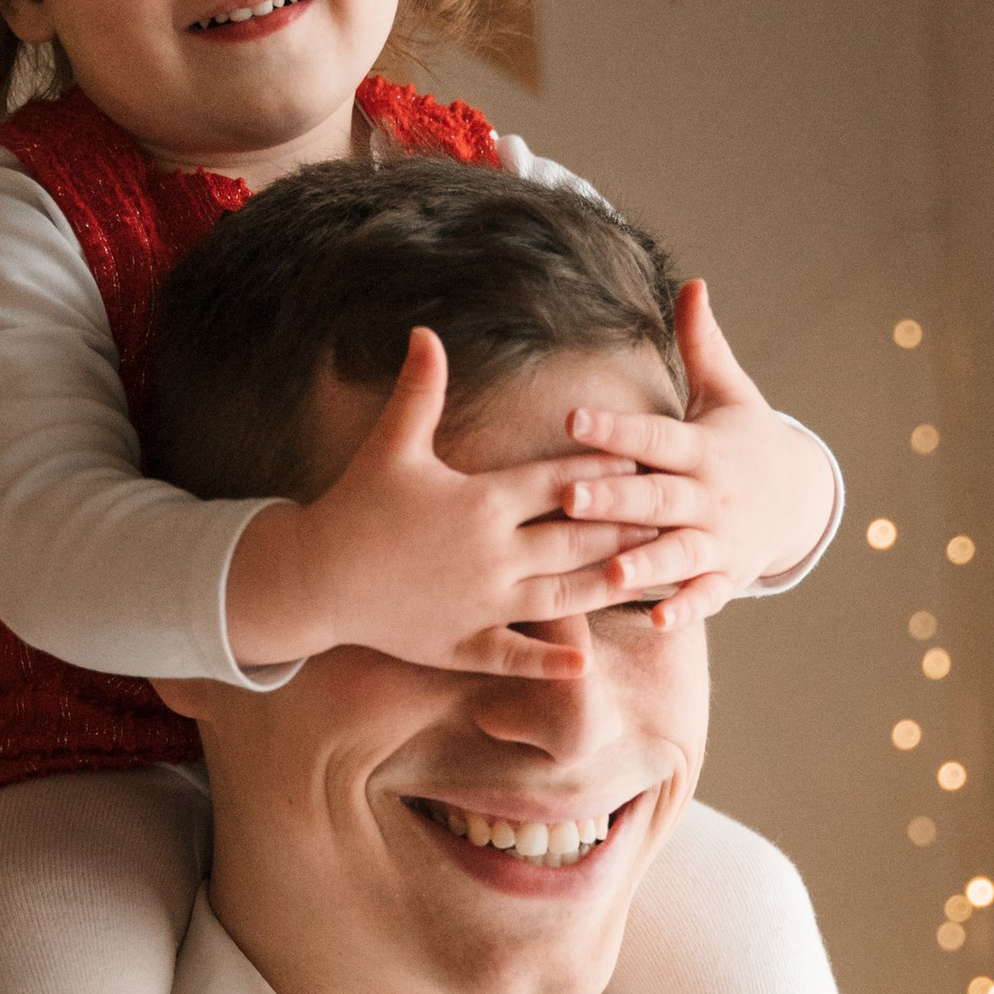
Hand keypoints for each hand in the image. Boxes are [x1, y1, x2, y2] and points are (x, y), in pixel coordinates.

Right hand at [224, 328, 714, 683]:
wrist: (317, 576)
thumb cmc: (356, 507)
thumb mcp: (391, 445)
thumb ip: (420, 391)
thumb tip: (425, 332)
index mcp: (483, 501)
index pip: (561, 482)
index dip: (607, 470)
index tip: (649, 462)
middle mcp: (493, 553)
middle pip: (577, 538)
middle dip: (627, 529)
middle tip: (676, 520)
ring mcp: (482, 603)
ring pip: (563, 595)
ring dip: (609, 586)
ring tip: (650, 578)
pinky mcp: (463, 643)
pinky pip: (517, 653)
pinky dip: (551, 659)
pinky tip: (585, 662)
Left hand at [558, 282, 837, 615]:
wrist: (797, 496)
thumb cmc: (743, 438)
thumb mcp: (728, 392)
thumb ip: (702, 345)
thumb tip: (692, 283)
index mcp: (702, 448)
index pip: (653, 436)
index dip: (614, 428)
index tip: (572, 417)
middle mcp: (710, 495)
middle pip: (658, 498)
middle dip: (616, 501)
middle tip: (570, 500)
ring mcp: (720, 540)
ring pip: (680, 553)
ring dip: (647, 565)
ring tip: (612, 574)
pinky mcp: (727, 575)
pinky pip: (705, 596)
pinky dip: (685, 610)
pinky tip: (656, 621)